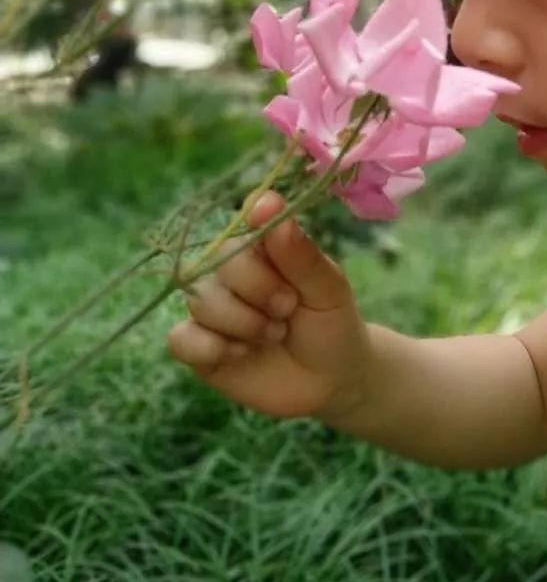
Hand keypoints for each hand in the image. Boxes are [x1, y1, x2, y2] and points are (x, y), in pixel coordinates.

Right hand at [166, 191, 371, 422]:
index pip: (244, 224)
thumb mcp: (329, 289)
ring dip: (243, 324)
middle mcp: (230, 273)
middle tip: (288, 309)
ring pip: (200, 302)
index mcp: (263, 248)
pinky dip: (211, 348)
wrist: (329, 380)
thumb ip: (300, 253)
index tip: (272, 241)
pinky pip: (180, 338)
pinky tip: (241, 354)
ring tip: (275, 335)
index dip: (256, 230)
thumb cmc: (331, 324)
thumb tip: (268, 201)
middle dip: (259, 290)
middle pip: (219, 263)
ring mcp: (210, 308)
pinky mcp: (197, 345)